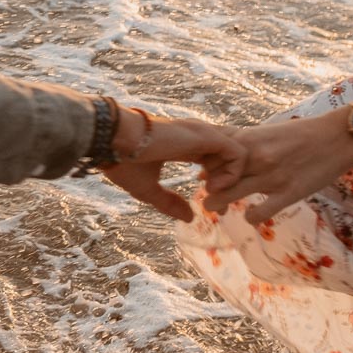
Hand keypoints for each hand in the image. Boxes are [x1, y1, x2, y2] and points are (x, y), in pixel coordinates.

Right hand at [103, 117, 243, 221]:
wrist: (113, 142)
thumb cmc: (123, 161)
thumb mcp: (147, 189)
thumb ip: (169, 202)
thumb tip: (190, 217)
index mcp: (184, 146)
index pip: (213, 160)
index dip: (216, 181)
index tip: (207, 199)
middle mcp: (198, 137)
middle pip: (230, 157)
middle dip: (230, 182)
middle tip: (218, 203)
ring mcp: (204, 134)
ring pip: (239, 154)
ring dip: (233, 178)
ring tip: (214, 194)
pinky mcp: (208, 136)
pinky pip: (238, 154)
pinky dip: (233, 174)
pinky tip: (213, 187)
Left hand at [202, 110, 352, 224]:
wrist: (339, 137)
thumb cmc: (300, 134)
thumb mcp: (265, 132)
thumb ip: (239, 146)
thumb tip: (208, 166)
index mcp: (248, 140)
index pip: (209, 155)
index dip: (202, 166)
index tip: (203, 173)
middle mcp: (255, 157)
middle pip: (213, 176)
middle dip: (206, 187)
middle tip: (209, 193)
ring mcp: (271, 176)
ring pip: (228, 195)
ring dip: (217, 204)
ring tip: (216, 207)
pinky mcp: (289, 193)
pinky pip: (259, 213)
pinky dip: (251, 217)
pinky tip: (251, 215)